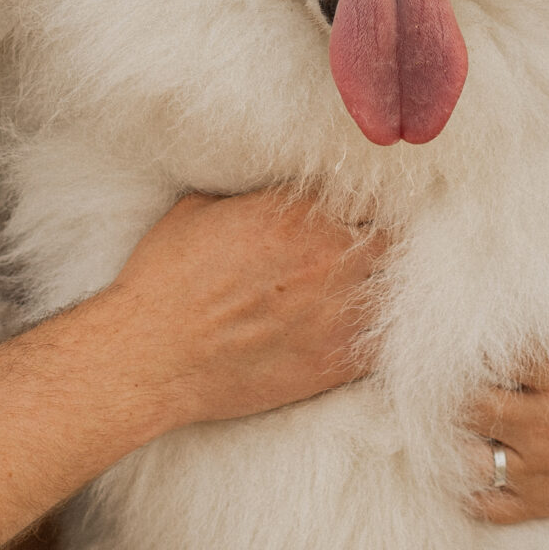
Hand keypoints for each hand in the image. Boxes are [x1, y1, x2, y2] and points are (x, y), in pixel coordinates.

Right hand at [96, 187, 384, 430]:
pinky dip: (383, 334)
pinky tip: (368, 331)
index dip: (365, 203)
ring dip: (385, 286)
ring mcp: (338, 312)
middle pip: (392, 239)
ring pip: (395, 288)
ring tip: (370, 290)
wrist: (153, 356)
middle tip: (368, 252)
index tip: (358, 211)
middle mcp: (329, 257)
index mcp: (299, 213)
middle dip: (381, 243)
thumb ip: (252, 194)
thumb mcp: (200, 208)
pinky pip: (386, 343)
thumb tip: (271, 187)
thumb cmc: (166, 280)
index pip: (366, 193)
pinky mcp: (336, 362)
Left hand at [467, 320, 548, 524]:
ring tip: (453, 422)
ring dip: (457, 438)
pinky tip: (463, 468)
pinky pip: (486, 505)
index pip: (491, 358)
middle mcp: (544, 425)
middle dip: (453, 393)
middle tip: (447, 381)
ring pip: (468, 456)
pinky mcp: (542, 501)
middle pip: (469, 406)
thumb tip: (533, 290)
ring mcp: (539, 468)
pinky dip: (467, 490)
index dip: (469, 348)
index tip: (460, 340)